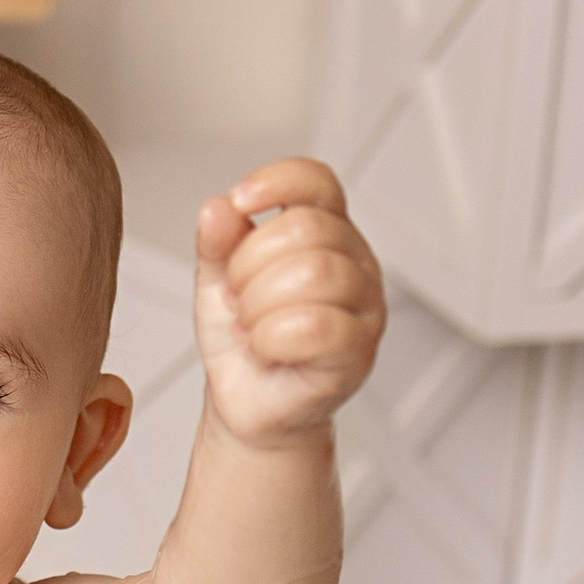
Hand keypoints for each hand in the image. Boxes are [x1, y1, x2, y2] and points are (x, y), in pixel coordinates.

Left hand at [194, 160, 384, 445]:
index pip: (317, 181)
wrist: (248, 402)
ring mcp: (365, 307)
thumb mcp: (218, 279)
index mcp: (327, 232)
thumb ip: (218, 241)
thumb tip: (218, 208)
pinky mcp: (359, 353)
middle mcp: (355, 262)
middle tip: (238, 298)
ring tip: (249, 324)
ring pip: (313, 273)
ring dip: (259, 303)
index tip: (239, 204)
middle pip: (306, 227)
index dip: (276, 181)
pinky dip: (270, 337)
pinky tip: (263, 347)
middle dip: (249, 263)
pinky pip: (316, 325)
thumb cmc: (245, 337)